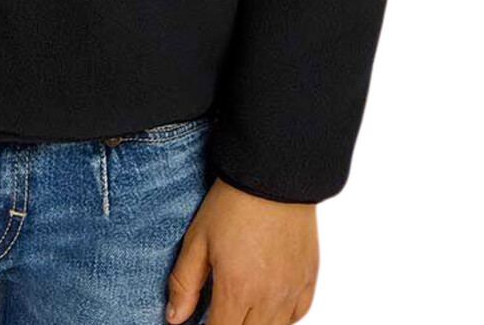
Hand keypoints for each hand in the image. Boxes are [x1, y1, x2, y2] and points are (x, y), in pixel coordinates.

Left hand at [166, 177, 318, 323]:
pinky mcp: (309, 279)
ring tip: (240, 306)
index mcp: (237, 289)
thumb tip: (175, 318)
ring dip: (254, 323)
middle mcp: (268, 298)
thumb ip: (184, 283)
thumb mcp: (198, 238)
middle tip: (218, 309)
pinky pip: (296, 316)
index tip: (200, 321)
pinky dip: (280, 317)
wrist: (273, 174)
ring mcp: (291, 290)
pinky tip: (266, 303)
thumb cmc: (233, 202)